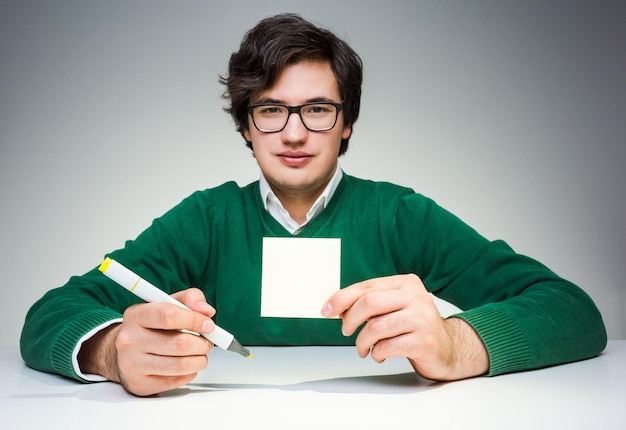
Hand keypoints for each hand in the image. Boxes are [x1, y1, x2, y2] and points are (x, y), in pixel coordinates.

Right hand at [79, 288, 215, 395]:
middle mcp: (129, 340)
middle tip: (207, 342)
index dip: (195, 320)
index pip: (169, 316)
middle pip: (180, 344)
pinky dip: (190, 373)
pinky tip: (186, 365)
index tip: (208, 325)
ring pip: (181, 365)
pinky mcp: (139, 384)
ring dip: (200, 360)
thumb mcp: (168, 304)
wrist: (125, 352)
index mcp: (136, 315)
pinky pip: (177, 381)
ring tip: (199, 354)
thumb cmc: (152, 326)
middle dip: (203, 343)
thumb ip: (190, 299)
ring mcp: (132, 364)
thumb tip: (207, 311)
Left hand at [321, 274, 488, 380]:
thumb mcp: (394, 307)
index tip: (326, 310)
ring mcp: (422, 318)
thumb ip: (371, 303)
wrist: (448, 348)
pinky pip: (387, 347)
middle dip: (350, 320)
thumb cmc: (413, 326)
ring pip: (375, 327)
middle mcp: (416, 296)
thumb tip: (335, 307)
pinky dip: (376, 354)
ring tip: (363, 349)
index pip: (366, 287)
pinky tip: (380, 355)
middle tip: (346, 332)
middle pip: (369, 303)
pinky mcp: (425, 341)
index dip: (341, 298)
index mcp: (406, 283)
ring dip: (362, 342)